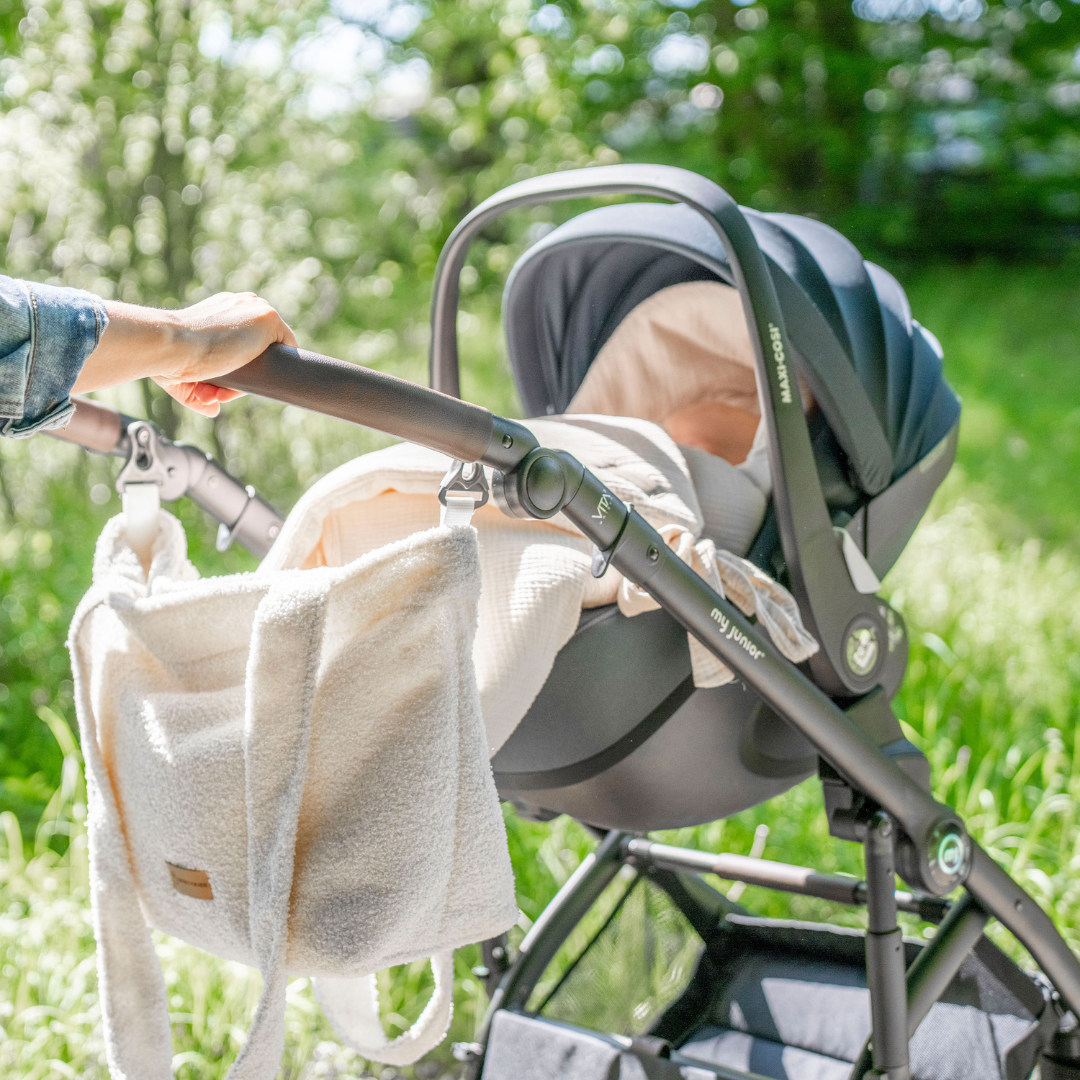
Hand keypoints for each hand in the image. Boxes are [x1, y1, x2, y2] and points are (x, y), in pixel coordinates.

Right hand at [73, 291, 296, 416]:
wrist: (168, 344)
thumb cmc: (168, 356)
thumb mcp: (182, 373)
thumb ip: (197, 390)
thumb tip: (213, 409)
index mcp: (223, 309)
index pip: (244, 342)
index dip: (234, 368)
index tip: (214, 386)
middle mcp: (241, 304)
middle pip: (258, 350)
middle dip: (239, 377)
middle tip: (214, 394)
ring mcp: (257, 309)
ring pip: (268, 356)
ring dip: (249, 380)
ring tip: (219, 392)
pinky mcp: (270, 319)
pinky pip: (283, 354)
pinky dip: (271, 374)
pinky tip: (248, 385)